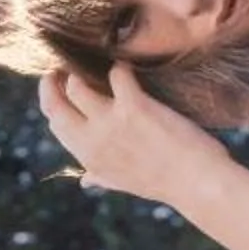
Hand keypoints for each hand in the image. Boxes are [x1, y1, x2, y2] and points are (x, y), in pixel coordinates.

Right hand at [39, 64, 234, 210]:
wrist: (196, 184)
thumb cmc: (164, 182)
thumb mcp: (123, 183)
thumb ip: (101, 176)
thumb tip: (85, 180)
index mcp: (88, 158)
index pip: (55, 123)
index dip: (52, 101)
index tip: (59, 87)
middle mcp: (92, 140)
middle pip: (54, 103)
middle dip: (53, 82)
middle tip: (63, 68)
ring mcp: (111, 122)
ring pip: (78, 85)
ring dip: (84, 72)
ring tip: (97, 66)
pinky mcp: (135, 107)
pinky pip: (117, 75)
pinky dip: (121, 68)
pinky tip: (128, 68)